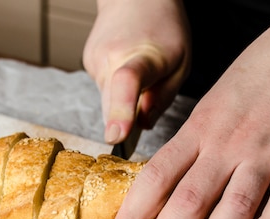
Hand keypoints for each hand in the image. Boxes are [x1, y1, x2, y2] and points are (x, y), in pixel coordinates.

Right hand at [83, 0, 190, 143]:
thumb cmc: (164, 29)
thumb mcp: (181, 64)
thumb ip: (163, 98)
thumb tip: (143, 125)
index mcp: (143, 56)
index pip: (127, 83)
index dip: (121, 112)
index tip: (116, 137)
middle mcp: (112, 57)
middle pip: (111, 106)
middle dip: (126, 120)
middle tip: (145, 107)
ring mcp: (96, 60)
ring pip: (106, 101)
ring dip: (122, 102)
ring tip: (139, 76)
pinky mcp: (88, 63)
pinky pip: (104, 90)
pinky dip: (115, 90)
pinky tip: (125, 71)